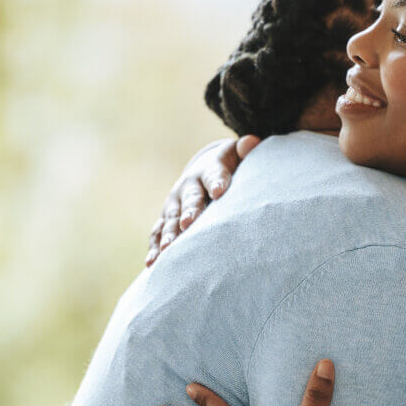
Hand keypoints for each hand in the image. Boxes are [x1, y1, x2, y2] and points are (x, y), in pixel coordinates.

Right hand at [145, 134, 261, 265]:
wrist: (204, 170)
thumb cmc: (229, 167)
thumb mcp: (237, 155)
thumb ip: (245, 151)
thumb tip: (252, 142)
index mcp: (209, 170)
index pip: (214, 175)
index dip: (218, 182)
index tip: (220, 192)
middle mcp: (188, 186)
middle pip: (190, 199)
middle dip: (189, 211)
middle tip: (190, 224)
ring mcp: (174, 203)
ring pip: (171, 219)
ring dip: (169, 234)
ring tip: (169, 249)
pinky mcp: (166, 218)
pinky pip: (158, 232)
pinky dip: (155, 247)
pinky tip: (153, 263)